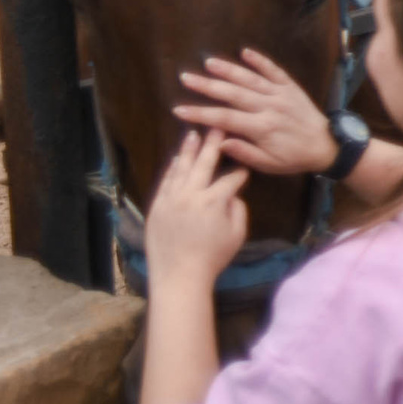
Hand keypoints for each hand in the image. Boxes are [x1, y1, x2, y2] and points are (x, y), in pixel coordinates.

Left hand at [146, 130, 249, 290]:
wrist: (178, 276)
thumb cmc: (212, 258)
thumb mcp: (237, 235)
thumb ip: (238, 210)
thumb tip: (232, 196)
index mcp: (213, 201)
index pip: (230, 179)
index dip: (240, 173)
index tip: (245, 167)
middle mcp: (190, 195)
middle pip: (203, 164)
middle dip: (212, 144)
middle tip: (217, 126)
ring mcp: (170, 200)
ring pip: (181, 169)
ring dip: (189, 150)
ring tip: (194, 134)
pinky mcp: (157, 207)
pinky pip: (166, 182)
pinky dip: (173, 169)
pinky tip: (178, 159)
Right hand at [177, 49, 336, 174]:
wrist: (328, 145)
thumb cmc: (295, 157)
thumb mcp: (269, 164)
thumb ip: (244, 153)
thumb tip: (219, 143)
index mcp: (262, 127)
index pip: (224, 118)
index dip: (200, 114)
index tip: (179, 109)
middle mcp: (270, 106)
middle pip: (233, 93)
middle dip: (207, 86)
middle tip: (186, 78)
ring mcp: (281, 94)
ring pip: (251, 79)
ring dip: (229, 69)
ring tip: (208, 62)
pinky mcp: (291, 87)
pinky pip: (274, 70)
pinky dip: (260, 61)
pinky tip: (245, 52)